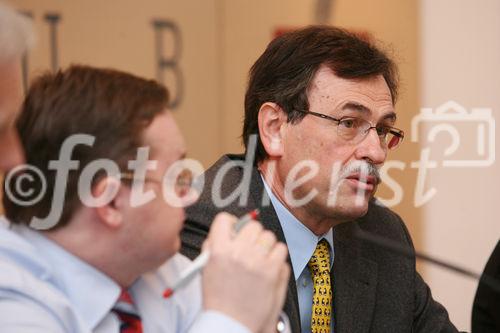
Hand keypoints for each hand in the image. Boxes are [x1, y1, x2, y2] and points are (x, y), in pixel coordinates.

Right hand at [202, 212, 289, 332]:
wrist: (232, 325)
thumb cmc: (219, 301)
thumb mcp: (206, 270)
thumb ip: (213, 247)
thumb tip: (226, 231)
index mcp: (219, 251)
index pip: (224, 220)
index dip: (230, 224)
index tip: (234, 229)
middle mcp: (239, 253)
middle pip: (252, 226)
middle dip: (251, 235)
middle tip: (250, 247)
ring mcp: (257, 261)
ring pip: (268, 236)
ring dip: (266, 245)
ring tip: (260, 259)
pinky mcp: (273, 271)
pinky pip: (281, 249)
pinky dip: (277, 256)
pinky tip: (269, 266)